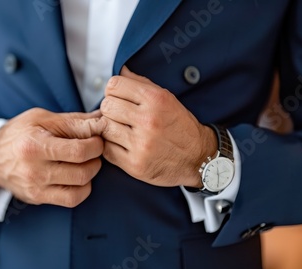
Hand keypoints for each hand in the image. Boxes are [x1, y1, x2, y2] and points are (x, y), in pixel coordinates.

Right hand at [0, 108, 103, 206]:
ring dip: (91, 175)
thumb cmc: (19, 133)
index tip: (97, 139)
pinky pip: (71, 200)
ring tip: (86, 162)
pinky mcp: (39, 198)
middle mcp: (34, 171)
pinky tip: (77, 176)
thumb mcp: (42, 118)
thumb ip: (74, 121)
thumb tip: (103, 121)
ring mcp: (36, 188)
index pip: (78, 152)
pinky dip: (82, 189)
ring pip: (80, 189)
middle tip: (94, 150)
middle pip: (82, 172)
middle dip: (96, 160)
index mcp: (34, 146)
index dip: (96, 145)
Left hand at [99, 67, 216, 186]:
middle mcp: (148, 121)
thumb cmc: (180, 126)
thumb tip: (120, 71)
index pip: (114, 85)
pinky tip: (122, 144)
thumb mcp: (166, 98)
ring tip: (120, 130)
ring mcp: (140, 144)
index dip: (113, 90)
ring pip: (104, 127)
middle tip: (119, 115)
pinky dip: (110, 146)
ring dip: (109, 128)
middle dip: (110, 109)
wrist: (197, 158)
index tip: (118, 97)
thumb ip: (141, 83)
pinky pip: (106, 149)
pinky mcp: (134, 164)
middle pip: (106, 106)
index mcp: (156, 100)